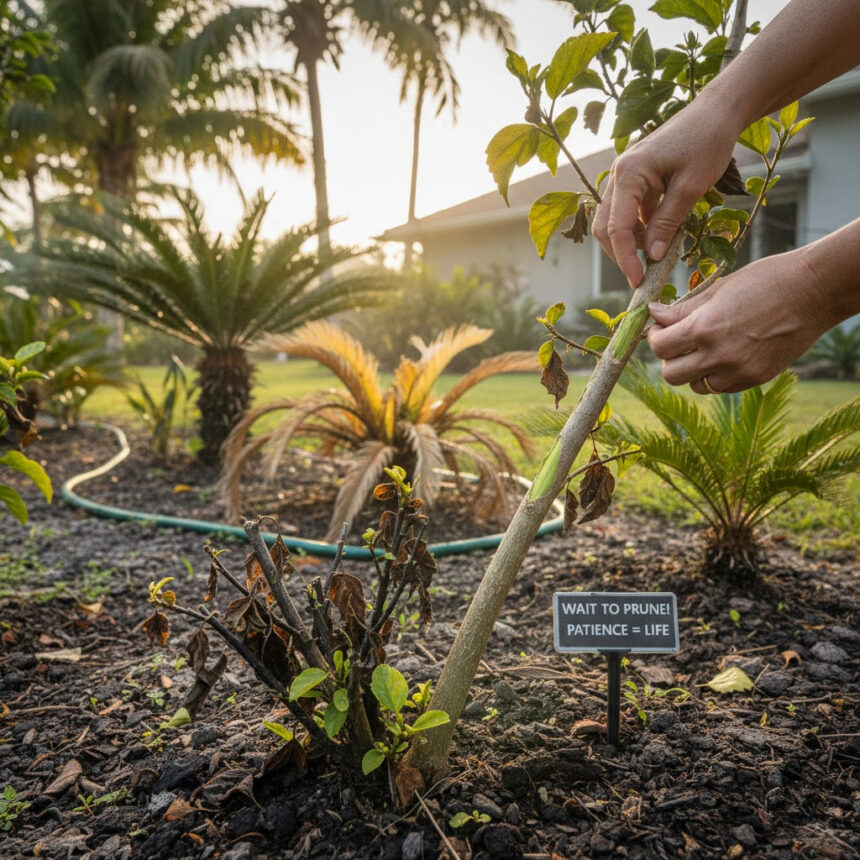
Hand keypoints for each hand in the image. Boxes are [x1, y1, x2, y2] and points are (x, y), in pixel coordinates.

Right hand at [592, 94, 739, 287]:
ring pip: (614, 220)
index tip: (638, 281)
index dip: (625, 258)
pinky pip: (629, 211)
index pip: (616, 227)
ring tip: (656, 255)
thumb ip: (667, 223)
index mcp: (628, 173)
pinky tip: (660, 235)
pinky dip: (640, 228)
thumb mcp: (691, 187)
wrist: (718, 111)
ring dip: (631, 242)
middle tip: (642, 275)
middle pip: (605, 226)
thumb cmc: (707, 142)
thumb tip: (650, 256)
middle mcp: (619, 174)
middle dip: (621, 253)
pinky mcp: (636, 178)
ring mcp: (625, 176)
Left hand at [647, 249, 833, 393]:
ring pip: (695, 385)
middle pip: (671, 374)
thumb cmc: (765, 281)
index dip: (655, 337)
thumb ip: (683, 309)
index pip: (659, 347)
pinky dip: (716, 375)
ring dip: (693, 370)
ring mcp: (738, 371)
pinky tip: (726, 354)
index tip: (661, 328)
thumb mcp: (718, 289)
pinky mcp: (755, 379)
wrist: (814, 291)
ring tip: (705, 348)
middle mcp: (718, 355)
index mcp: (704, 328)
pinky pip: (721, 387)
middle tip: (678, 341)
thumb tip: (653, 314)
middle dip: (669, 358)